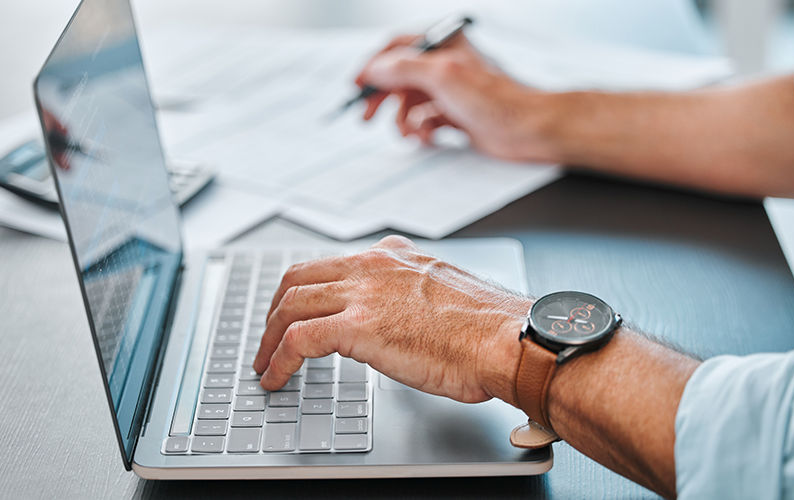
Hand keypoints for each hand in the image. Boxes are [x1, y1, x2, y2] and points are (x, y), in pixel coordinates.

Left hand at [253, 235, 530, 404]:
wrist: (509, 338)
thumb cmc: (490, 326)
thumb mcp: (445, 290)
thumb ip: (413, 293)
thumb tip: (401, 316)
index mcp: (394, 255)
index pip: (332, 263)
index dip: (306, 290)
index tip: (298, 311)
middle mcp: (373, 265)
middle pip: (299, 277)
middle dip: (275, 309)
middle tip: (269, 335)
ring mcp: (363, 291)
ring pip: (290, 305)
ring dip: (268, 337)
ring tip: (264, 362)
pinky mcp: (358, 324)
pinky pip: (297, 339)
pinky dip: (277, 360)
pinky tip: (274, 378)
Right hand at [356, 33, 556, 162]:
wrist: (527, 129)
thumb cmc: (497, 99)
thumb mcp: (442, 75)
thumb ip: (402, 69)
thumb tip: (374, 70)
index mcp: (443, 45)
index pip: (397, 48)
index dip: (373, 67)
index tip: (358, 86)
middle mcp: (445, 66)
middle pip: (400, 78)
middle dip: (384, 99)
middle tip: (368, 117)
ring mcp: (450, 92)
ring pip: (411, 104)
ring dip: (404, 120)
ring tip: (409, 132)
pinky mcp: (456, 116)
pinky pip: (425, 122)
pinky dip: (421, 131)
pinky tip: (428, 137)